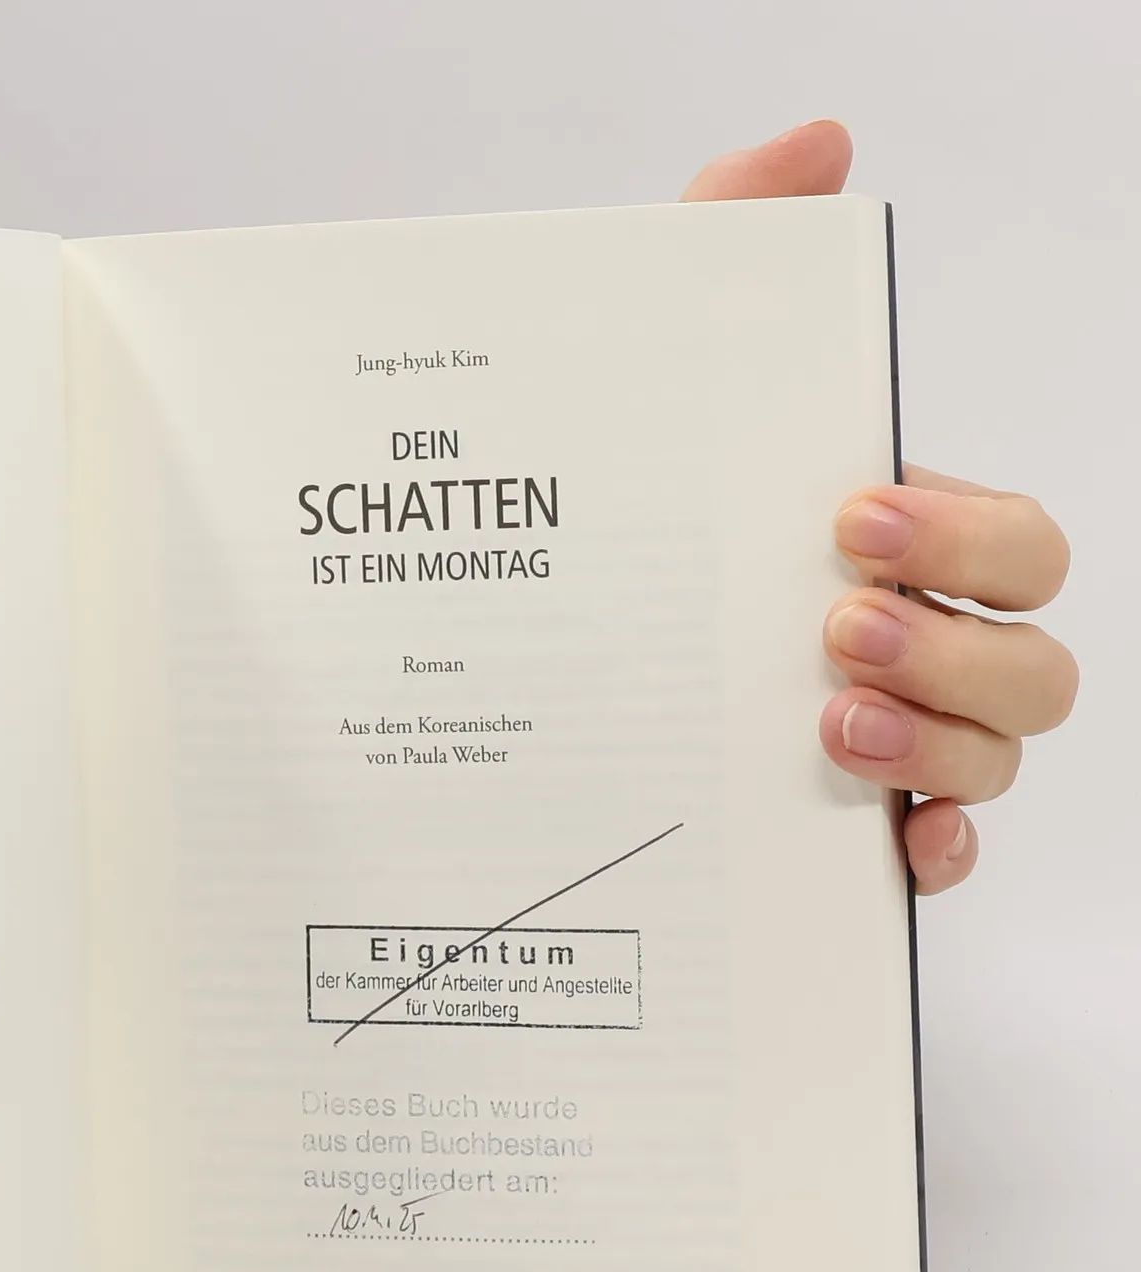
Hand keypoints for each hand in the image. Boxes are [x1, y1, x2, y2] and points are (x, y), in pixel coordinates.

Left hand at [683, 121, 1076, 892]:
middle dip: (956, 646)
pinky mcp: (847, 831)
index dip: (964, 537)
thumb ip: (731, 243)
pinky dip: (934, 849)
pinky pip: (941, 852)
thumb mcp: (654, 376)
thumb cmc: (621, 513)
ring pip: (1002, 754)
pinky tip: (891, 843)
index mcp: (900, 551)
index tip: (849, 520)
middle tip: (833, 630)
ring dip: (941, 745)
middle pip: (1035, 659)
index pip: (1014, 545)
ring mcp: (893, 746)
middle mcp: (917, 648)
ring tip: (827, 728)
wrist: (511, 661)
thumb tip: (819, 144)